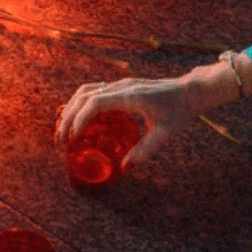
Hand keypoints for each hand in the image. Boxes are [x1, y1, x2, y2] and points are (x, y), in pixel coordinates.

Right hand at [55, 57, 251, 168]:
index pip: (95, 102)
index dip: (80, 119)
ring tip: (64, 128)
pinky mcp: (121, 87)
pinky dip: (81, 103)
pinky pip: (94, 91)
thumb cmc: (180, 111)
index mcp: (129, 96)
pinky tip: (79, 119)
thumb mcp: (165, 133)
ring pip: (86, 90)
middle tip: (60, 139)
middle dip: (68, 116)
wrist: (190, 91)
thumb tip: (124, 167)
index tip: (73, 137)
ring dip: (72, 108)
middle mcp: (121, 87)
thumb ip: (145, 150)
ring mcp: (120, 85)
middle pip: (84, 95)